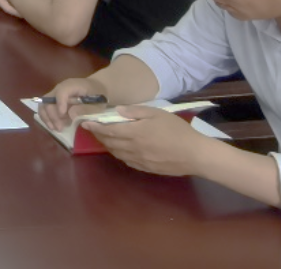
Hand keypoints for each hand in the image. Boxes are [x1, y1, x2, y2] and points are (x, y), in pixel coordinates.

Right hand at [37, 76, 107, 130]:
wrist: (97, 89)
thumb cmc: (99, 95)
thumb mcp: (98, 103)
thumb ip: (86, 108)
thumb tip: (71, 115)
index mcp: (72, 85)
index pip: (61, 92)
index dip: (60, 103)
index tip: (63, 115)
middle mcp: (60, 88)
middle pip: (49, 100)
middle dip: (52, 116)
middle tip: (60, 128)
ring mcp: (56, 94)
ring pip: (43, 105)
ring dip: (47, 118)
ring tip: (56, 128)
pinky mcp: (54, 101)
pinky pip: (46, 109)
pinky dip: (48, 118)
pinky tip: (56, 126)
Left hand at [82, 105, 204, 175]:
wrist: (194, 154)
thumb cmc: (177, 130)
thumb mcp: (157, 114)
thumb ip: (136, 112)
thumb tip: (117, 111)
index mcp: (135, 133)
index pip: (108, 130)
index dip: (95, 127)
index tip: (86, 123)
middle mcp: (133, 148)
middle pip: (109, 143)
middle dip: (99, 136)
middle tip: (94, 129)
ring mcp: (139, 160)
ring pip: (116, 153)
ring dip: (107, 145)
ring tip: (104, 138)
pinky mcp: (145, 168)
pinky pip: (126, 161)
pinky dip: (119, 154)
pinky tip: (120, 149)